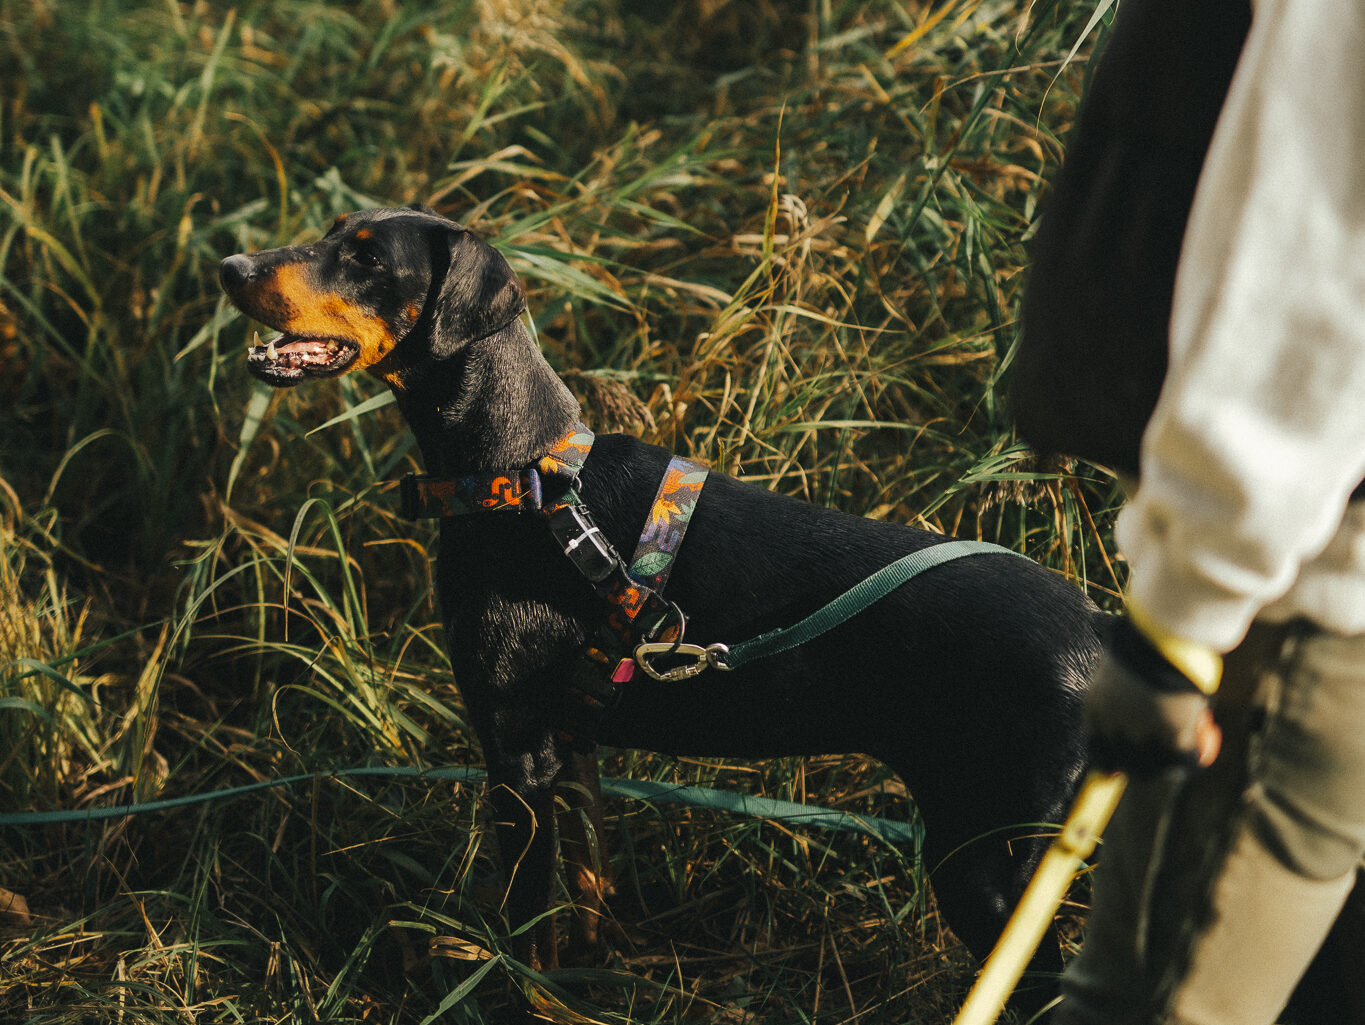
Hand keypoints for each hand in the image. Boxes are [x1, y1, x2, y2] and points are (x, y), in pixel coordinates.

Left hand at [1085, 616, 1222, 775]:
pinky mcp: (1173, 739)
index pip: (1097, 749)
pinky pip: (1185, 761)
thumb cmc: (1145, 642)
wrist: (1163, 637)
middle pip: (1126, 765)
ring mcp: (1142, 736)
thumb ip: (1124, 685)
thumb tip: (1131, 689)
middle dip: (1142, 767)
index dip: (1110, 762)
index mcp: (1095, 708)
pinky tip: (1203, 747)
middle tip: (1161, 759)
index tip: (1118, 769)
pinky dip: (1196, 757)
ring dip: (1170, 764)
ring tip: (1186, 751)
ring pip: (1156, 769)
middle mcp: (1113, 727)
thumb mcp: (1125, 665)